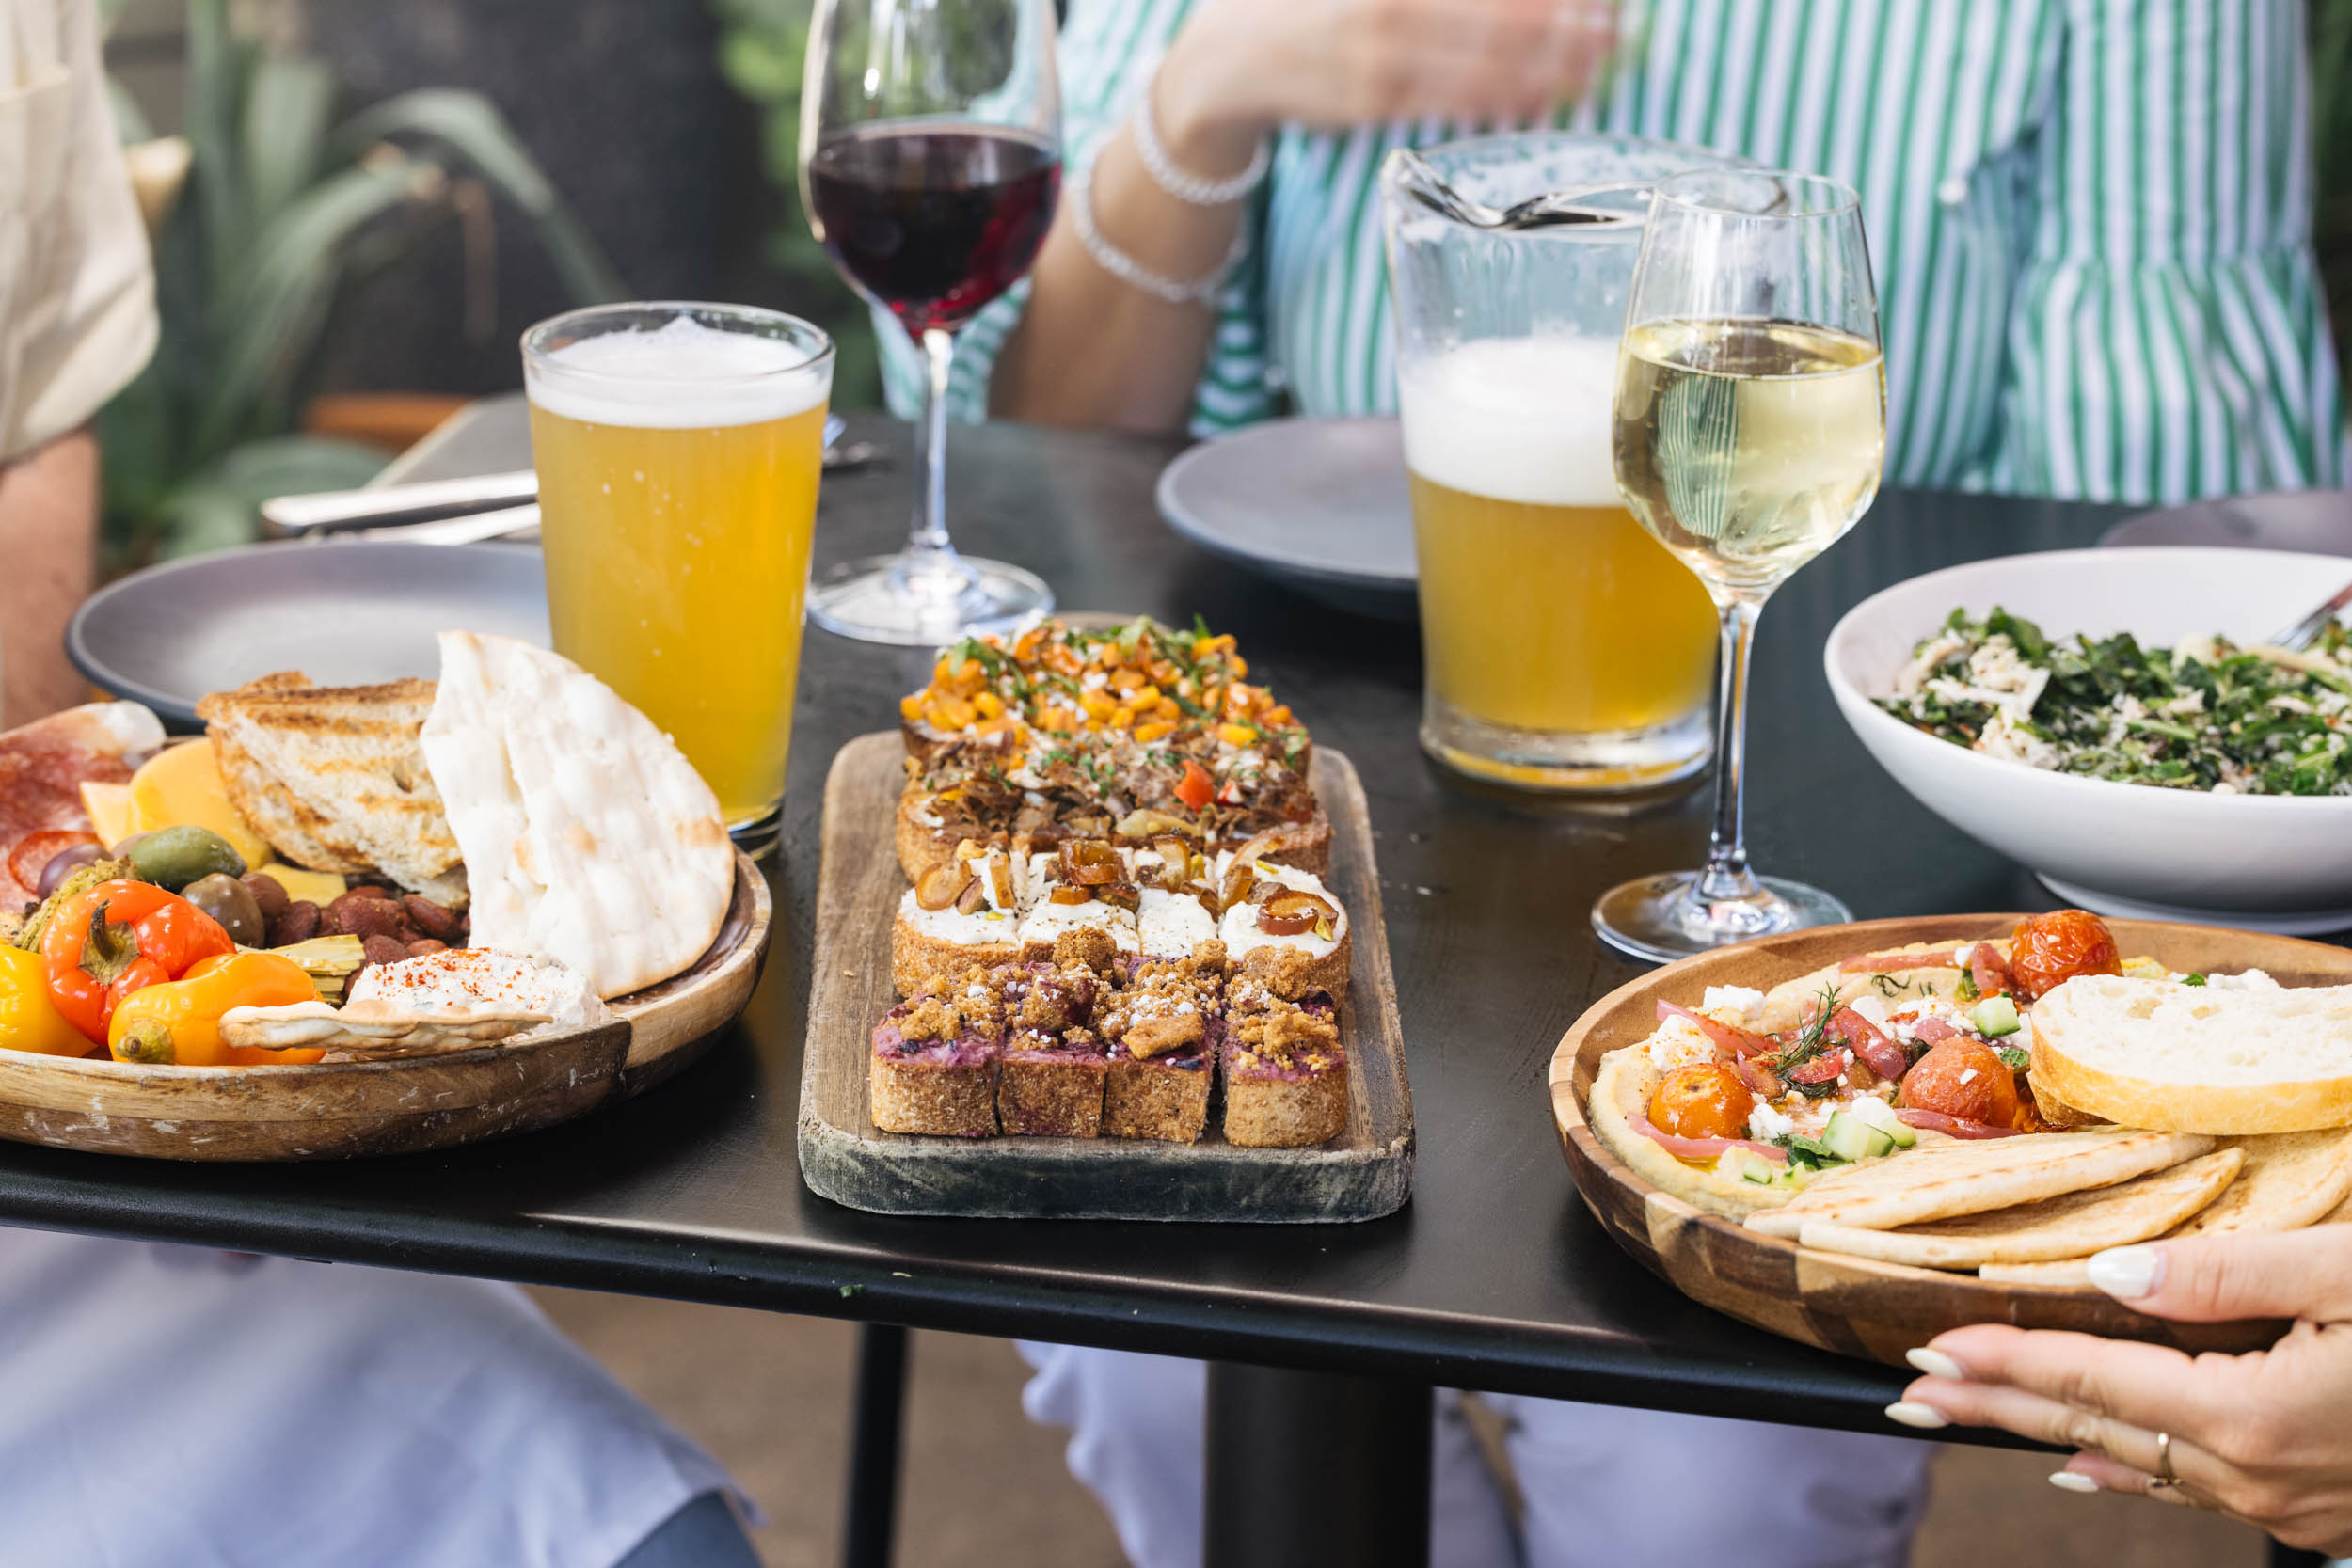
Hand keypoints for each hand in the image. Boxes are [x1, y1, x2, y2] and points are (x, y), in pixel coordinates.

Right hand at [1158, 0, 1616, 170]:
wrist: (1226, 59)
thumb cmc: (1301, 0)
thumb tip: (1514, 3)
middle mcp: (1389, 8)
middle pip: (1500, 12)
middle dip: (1564, 21)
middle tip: (1615, 23)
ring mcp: (1383, 58)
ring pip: (1486, 60)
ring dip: (1550, 62)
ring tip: (1599, 57)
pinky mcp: (1380, 104)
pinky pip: (1458, 100)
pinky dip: (1507, 95)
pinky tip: (1545, 91)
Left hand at [1892, 1227, 2351, 1553]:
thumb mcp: (2345, 1277)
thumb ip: (2224, 1274)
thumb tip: (2111, 1271)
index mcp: (2250, 1415)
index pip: (2091, 1377)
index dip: (2004, 1360)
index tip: (1929, 1349)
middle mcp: (2255, 1474)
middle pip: (2091, 1429)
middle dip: (1992, 1407)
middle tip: (1910, 1397)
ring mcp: (2285, 1503)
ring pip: (2137, 1464)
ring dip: (2049, 1435)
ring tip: (1971, 1418)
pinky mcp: (2316, 1512)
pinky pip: (2192, 1491)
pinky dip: (2126, 1473)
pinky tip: (2083, 1466)